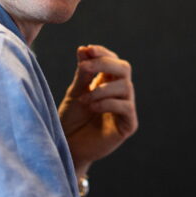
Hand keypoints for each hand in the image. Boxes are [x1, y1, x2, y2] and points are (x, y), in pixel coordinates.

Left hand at [57, 45, 137, 175]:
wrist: (68, 147)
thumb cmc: (71, 121)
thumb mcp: (75, 93)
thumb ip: (82, 74)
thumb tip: (84, 49)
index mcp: (107, 82)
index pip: (112, 60)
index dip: (102, 53)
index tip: (86, 50)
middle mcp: (119, 93)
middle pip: (124, 68)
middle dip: (104, 64)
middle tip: (85, 68)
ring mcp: (125, 109)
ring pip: (125, 86)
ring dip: (102, 89)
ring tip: (84, 99)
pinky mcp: (128, 125)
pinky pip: (126, 107)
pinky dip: (107, 103)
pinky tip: (92, 107)